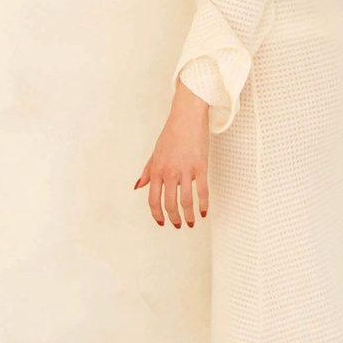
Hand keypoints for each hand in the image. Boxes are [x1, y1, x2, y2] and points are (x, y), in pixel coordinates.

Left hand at [135, 85, 211, 227]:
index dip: (157, 214)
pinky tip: (204, 212)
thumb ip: (148, 171)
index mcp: (156, 170)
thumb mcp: (155, 153)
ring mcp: (185, 171)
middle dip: (174, 219)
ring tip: (191, 222)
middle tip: (178, 225)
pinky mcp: (201, 167)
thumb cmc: (171, 134)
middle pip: (170, 204)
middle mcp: (169, 173)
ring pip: (186, 202)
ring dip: (188, 216)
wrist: (187, 117)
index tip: (161, 222)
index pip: (153, 200)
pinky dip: (203, 204)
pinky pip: (202, 191)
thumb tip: (139, 186)